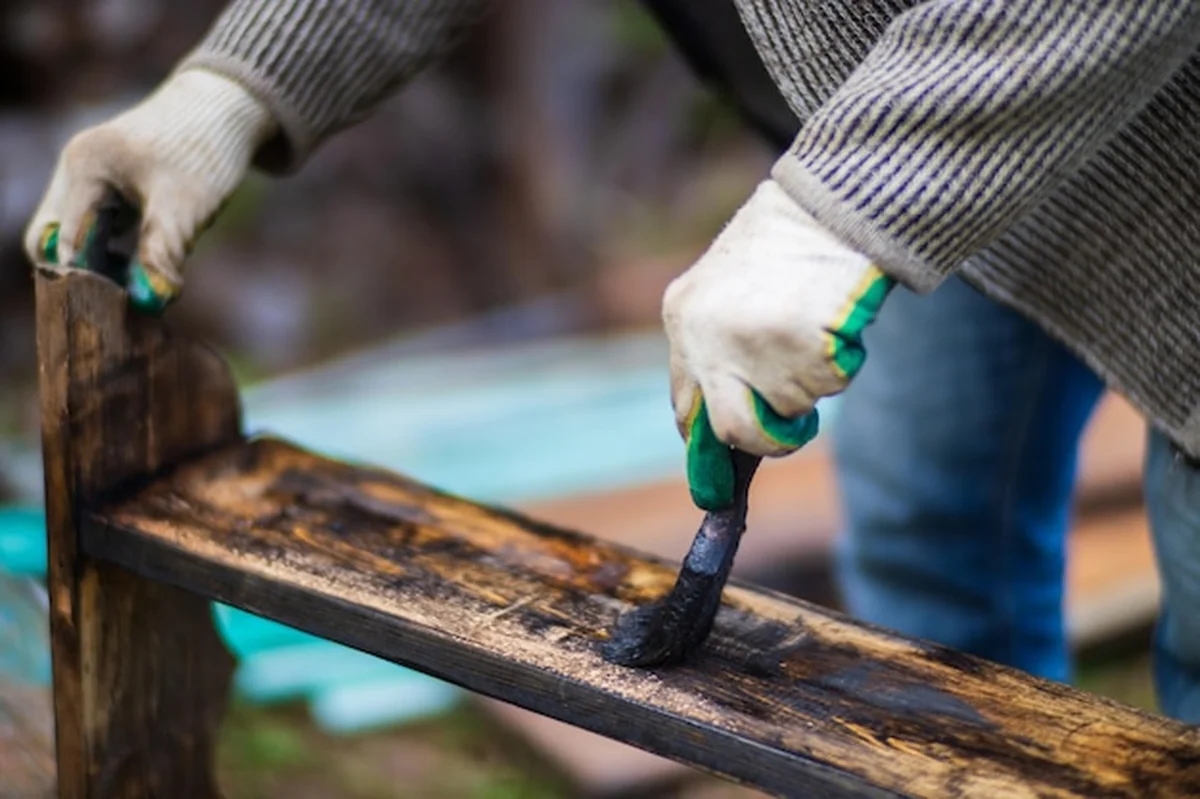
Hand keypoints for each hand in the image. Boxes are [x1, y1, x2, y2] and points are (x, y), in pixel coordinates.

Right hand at [24, 68, 275, 312]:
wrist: (226, 109)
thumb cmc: (206, 152)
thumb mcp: (187, 207)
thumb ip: (163, 253)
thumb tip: (150, 300)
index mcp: (84, 169)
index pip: (63, 241)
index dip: (85, 282)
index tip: (116, 313)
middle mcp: (75, 170)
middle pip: (54, 241)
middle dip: (82, 275)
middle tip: (123, 305)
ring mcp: (87, 177)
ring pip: (73, 237)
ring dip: (96, 266)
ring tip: (135, 289)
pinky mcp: (105, 186)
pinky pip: (92, 229)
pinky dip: (109, 254)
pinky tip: (140, 271)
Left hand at [663, 178, 892, 509]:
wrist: (831, 203)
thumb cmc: (785, 246)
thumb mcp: (725, 289)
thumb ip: (715, 349)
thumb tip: (724, 428)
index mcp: (683, 319)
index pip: (687, 407)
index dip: (710, 442)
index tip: (723, 470)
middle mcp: (709, 336)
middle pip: (735, 429)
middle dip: (769, 438)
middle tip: (792, 427)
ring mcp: (754, 343)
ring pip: (793, 405)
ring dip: (814, 380)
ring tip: (815, 324)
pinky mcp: (800, 344)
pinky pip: (828, 385)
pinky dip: (841, 363)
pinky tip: (834, 319)